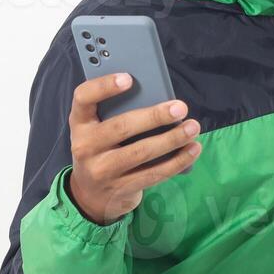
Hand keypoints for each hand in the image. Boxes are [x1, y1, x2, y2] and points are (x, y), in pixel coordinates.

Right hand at [65, 72, 200, 225]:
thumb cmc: (101, 149)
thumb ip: (115, 112)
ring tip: (192, 127)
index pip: (83, 98)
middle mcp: (85, 145)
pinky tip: (192, 149)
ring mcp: (101, 170)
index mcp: (80, 122)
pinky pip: (153, 173)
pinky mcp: (120, 189)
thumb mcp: (97, 128)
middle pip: (121, 127)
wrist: (90, 194)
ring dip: (172, 139)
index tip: (128, 78)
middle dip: (154, 116)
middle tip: (180, 108)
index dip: (104, 86)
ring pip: (141, 152)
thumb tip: (158, 97)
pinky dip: (177, 161)